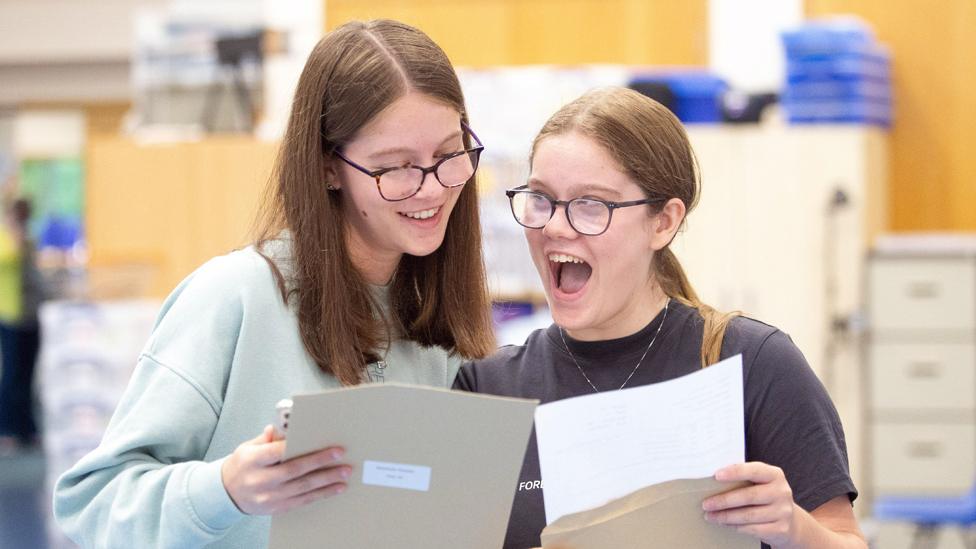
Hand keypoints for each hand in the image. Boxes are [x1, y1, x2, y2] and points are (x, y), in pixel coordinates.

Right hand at [221, 425, 351, 514]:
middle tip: (340, 456)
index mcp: (252, 461)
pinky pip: (303, 501)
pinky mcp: (276, 508)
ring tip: (344, 473)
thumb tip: (286, 427)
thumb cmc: (243, 465)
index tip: (314, 441)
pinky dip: (321, 494)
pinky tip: (335, 488)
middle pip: (294, 470)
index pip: (277, 452)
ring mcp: (269, 497)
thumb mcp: (248, 447)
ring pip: (303, 488)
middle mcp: (260, 480)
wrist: (226, 493)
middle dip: (320, 462)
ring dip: (327, 480)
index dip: (298, 447)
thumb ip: (268, 438)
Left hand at [702, 462, 797, 546]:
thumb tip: (713, 480)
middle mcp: (782, 492)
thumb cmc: (766, 496)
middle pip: (749, 496)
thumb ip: (744, 478)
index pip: (754, 470)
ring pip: (748, 515)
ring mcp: (783, 512)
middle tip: (706, 504)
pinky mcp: (781, 529)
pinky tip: (725, 524)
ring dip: (725, 516)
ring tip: (710, 516)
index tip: (716, 476)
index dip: (735, 472)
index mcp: (775, 475)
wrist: (790, 521)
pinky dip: (736, 527)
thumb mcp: (761, 483)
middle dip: (724, 500)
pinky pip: (753, 529)